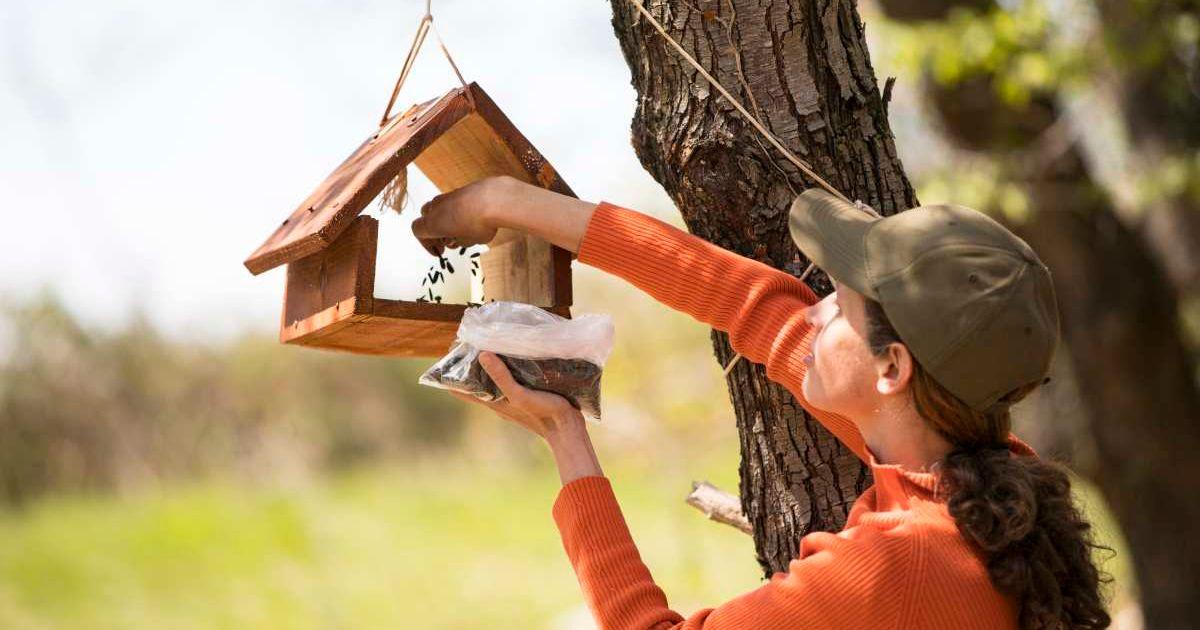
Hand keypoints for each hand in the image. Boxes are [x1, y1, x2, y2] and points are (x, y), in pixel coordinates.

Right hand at [411, 176, 516, 256]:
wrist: (494, 200)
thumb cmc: (478, 224)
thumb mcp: (468, 242)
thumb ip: (458, 242)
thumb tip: (457, 239)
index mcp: (431, 223)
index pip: (418, 231)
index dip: (427, 244)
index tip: (439, 251)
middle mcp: (436, 207)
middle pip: (426, 218)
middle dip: (435, 230)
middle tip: (448, 241)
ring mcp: (448, 196)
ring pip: (440, 208)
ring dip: (446, 220)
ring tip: (463, 231)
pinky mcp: (461, 190)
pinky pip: (453, 202)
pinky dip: (458, 212)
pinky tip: (472, 220)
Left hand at [449, 351, 583, 440]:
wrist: (567, 429)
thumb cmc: (542, 413)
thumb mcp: (520, 395)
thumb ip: (502, 377)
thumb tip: (482, 355)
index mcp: (492, 402)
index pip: (459, 391)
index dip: (452, 375)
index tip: (450, 356)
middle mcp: (497, 401)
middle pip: (474, 383)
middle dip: (469, 366)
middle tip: (470, 343)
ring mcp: (511, 399)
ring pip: (491, 381)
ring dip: (488, 366)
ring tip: (488, 344)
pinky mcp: (524, 396)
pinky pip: (508, 380)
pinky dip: (504, 369)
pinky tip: (512, 358)